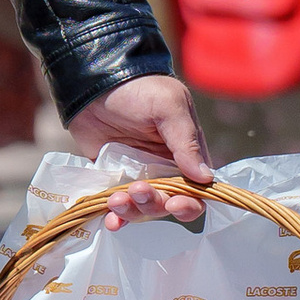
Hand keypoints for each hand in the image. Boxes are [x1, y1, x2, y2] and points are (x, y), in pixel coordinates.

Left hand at [66, 72, 213, 226]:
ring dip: (132, 211)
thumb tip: (205, 178)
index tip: (174, 203)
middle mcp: (163, 169)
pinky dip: (115, 216)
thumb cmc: (138, 89)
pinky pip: (116, 205)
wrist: (93, 80)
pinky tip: (110, 220)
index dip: (189, 203)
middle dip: (154, 205)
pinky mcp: (111, 177)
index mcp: (185, 154)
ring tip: (115, 200)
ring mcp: (136, 174)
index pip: (196, 191)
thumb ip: (185, 142)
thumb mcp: (169, 107)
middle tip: (138, 191)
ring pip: (141, 208)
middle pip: (167, 204)